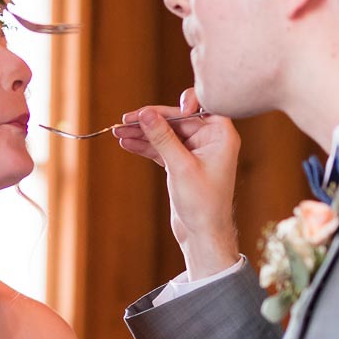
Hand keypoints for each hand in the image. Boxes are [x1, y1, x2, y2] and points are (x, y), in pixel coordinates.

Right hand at [113, 87, 240, 276]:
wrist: (203, 234)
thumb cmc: (202, 203)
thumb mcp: (180, 166)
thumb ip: (162, 137)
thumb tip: (145, 113)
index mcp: (221, 135)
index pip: (199, 107)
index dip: (177, 104)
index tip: (156, 111)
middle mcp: (210, 140)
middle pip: (176, 120)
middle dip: (150, 121)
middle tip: (125, 120)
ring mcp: (195, 152)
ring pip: (166, 134)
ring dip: (143, 134)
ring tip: (118, 132)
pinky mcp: (182, 164)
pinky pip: (162, 148)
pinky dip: (146, 146)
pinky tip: (127, 143)